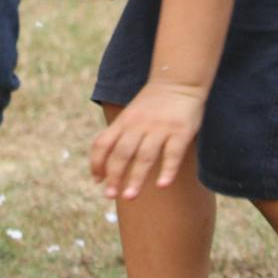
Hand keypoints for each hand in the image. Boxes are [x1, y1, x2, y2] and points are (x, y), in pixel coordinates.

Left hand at [91, 81, 204, 199]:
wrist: (179, 80)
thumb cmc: (152, 104)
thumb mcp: (130, 115)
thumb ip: (118, 136)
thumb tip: (102, 169)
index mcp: (124, 121)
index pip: (103, 143)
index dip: (97, 162)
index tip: (97, 181)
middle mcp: (139, 125)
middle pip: (122, 152)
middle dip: (114, 175)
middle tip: (110, 195)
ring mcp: (160, 128)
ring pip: (144, 156)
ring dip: (136, 178)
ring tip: (129, 197)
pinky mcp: (181, 131)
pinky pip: (172, 153)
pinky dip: (167, 170)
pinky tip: (162, 185)